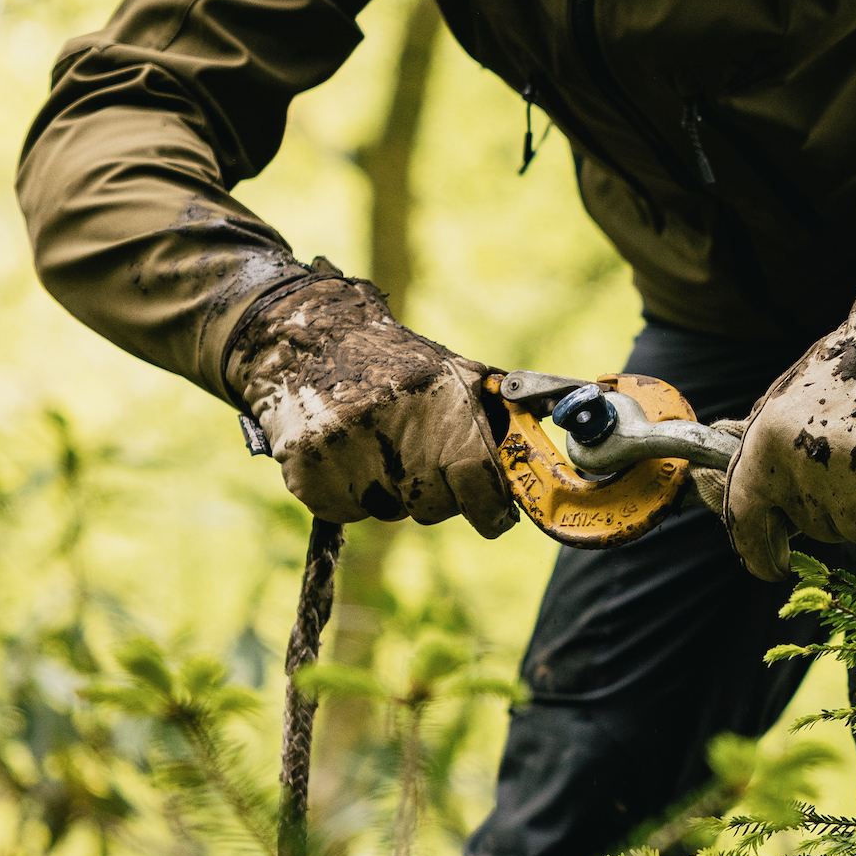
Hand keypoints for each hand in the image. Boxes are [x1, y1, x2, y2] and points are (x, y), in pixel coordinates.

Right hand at [228, 273, 513, 537]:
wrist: (310, 339)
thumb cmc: (395, 362)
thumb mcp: (453, 373)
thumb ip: (498, 410)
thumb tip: (548, 429)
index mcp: (441, 403)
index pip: (479, 480)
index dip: (491, 508)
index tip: (495, 517)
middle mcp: (394, 429)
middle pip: (432, 506)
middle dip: (433, 492)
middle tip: (416, 456)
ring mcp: (346, 452)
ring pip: (386, 511)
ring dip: (387, 491)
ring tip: (374, 444)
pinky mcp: (306, 470)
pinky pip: (344, 510)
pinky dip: (346, 492)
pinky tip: (342, 453)